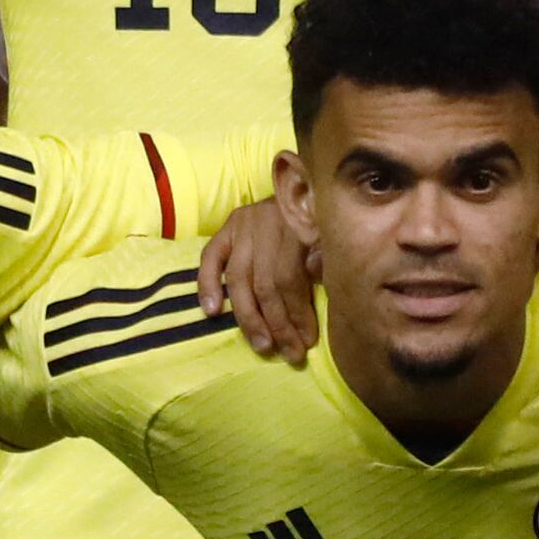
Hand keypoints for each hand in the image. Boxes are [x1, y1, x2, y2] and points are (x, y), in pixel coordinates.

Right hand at [198, 190, 318, 362]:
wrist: (301, 185)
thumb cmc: (320, 221)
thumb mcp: (331, 235)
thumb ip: (324, 254)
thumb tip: (313, 273)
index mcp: (296, 224)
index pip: (290, 279)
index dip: (297, 314)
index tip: (306, 342)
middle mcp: (266, 222)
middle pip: (265, 284)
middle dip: (277, 324)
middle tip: (288, 353)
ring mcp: (243, 224)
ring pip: (240, 279)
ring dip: (249, 317)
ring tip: (261, 345)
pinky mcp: (225, 226)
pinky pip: (210, 258)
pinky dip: (207, 285)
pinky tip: (212, 311)